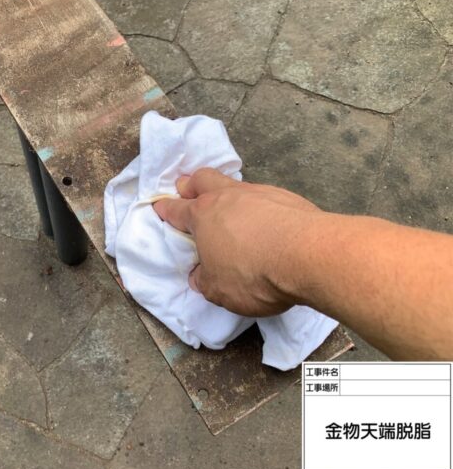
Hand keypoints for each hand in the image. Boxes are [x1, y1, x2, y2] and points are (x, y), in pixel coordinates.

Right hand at [153, 168, 321, 316]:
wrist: (309, 256)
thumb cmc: (253, 274)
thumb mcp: (218, 290)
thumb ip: (204, 280)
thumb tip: (200, 274)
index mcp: (202, 216)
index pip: (176, 209)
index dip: (165, 209)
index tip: (160, 208)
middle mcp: (227, 197)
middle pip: (202, 179)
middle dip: (192, 185)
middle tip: (190, 195)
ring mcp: (258, 193)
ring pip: (235, 185)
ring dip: (229, 196)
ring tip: (233, 215)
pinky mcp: (287, 198)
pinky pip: (264, 198)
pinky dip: (259, 208)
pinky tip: (267, 225)